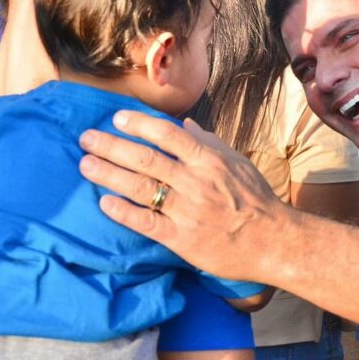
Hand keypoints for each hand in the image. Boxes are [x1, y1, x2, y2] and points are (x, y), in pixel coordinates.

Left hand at [79, 112, 284, 280]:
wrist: (272, 241)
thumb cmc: (255, 199)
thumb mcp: (237, 163)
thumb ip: (209, 143)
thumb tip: (185, 124)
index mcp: (209, 160)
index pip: (167, 134)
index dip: (138, 124)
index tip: (116, 119)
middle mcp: (195, 182)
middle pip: (145, 159)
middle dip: (111, 146)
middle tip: (86, 139)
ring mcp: (187, 211)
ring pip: (140, 188)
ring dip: (109, 175)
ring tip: (86, 165)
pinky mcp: (182, 239)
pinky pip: (147, 223)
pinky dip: (124, 212)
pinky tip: (104, 203)